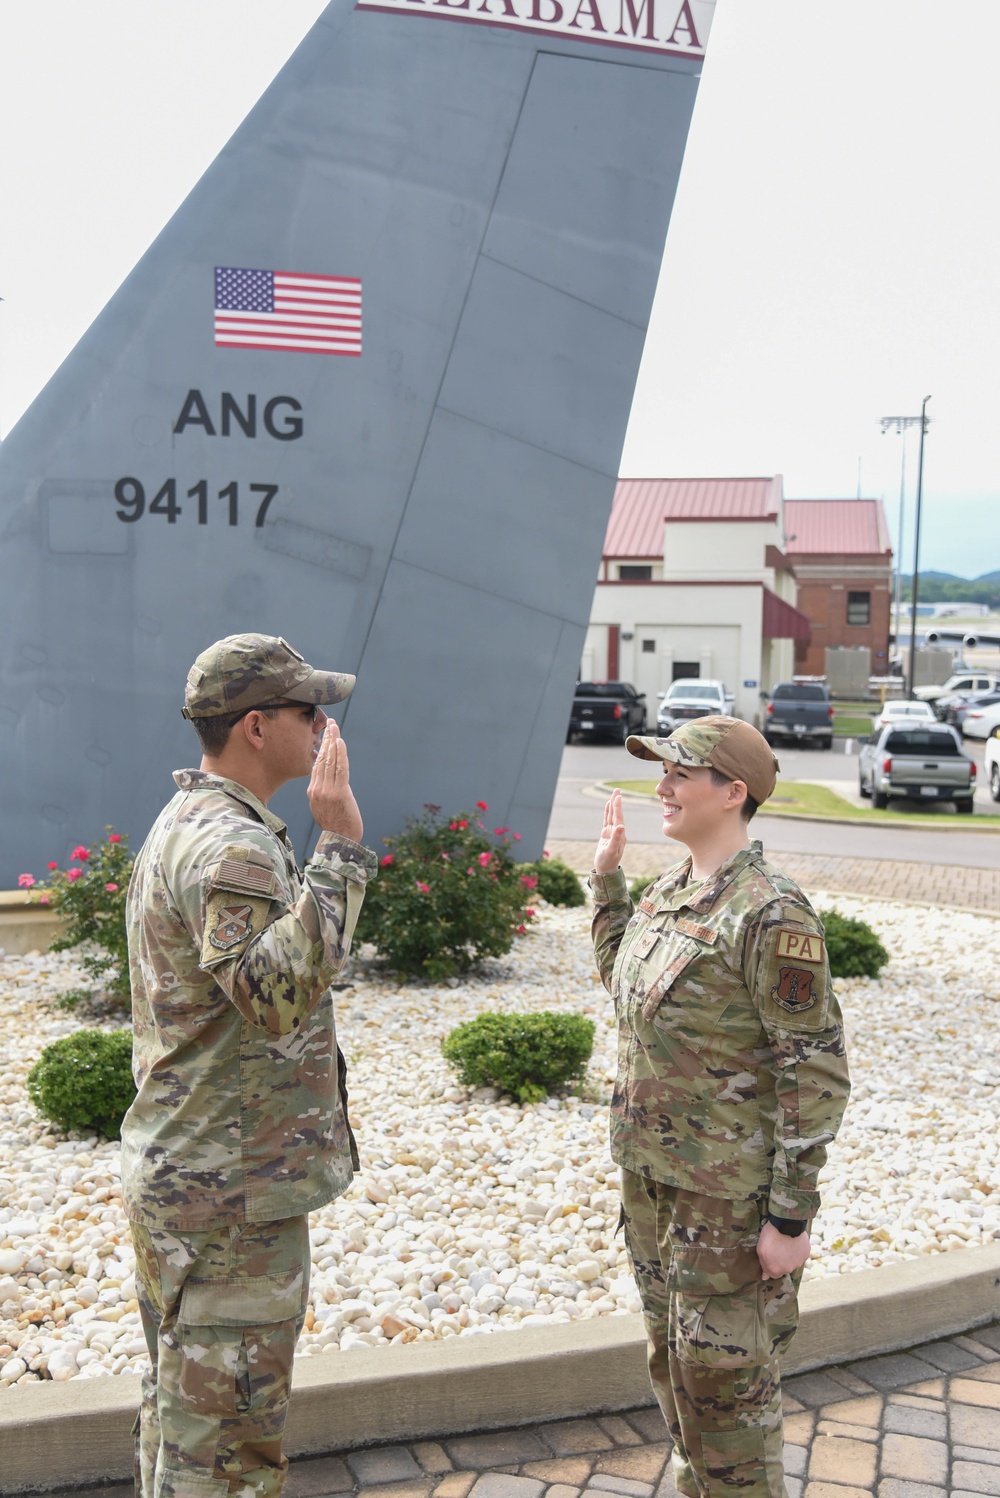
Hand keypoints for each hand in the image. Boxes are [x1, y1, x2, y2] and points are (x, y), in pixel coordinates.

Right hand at [308, 720, 362, 840]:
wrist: (340, 843)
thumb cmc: (336, 826)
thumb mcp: (323, 807)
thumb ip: (324, 792)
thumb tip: (327, 778)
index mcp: (312, 792)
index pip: (316, 764)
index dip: (321, 747)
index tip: (325, 734)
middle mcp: (317, 790)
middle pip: (321, 759)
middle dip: (326, 739)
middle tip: (329, 723)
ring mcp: (327, 791)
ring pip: (329, 761)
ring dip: (333, 742)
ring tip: (334, 727)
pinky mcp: (339, 794)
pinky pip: (339, 769)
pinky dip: (340, 754)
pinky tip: (340, 742)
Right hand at [594, 788, 626, 874]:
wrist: (605, 870)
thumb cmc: (608, 862)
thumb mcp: (612, 851)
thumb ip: (616, 838)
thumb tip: (621, 826)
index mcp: (620, 835)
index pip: (618, 818)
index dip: (617, 807)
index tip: (618, 796)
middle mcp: (617, 832)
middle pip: (616, 814)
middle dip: (616, 802)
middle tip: (617, 790)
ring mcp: (612, 833)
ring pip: (611, 816)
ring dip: (612, 805)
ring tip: (614, 794)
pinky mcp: (606, 834)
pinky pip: (607, 820)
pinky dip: (607, 813)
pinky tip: (607, 806)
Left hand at [756, 1219, 810, 1278]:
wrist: (786, 1224)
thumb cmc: (771, 1236)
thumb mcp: (760, 1250)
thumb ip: (763, 1264)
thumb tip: (765, 1276)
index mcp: (776, 1270)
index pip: (772, 1274)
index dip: (770, 1265)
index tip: (770, 1257)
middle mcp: (788, 1269)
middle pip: (783, 1268)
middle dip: (780, 1260)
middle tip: (777, 1248)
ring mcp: (798, 1262)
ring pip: (792, 1262)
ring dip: (789, 1256)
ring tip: (785, 1243)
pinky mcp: (806, 1254)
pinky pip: (800, 1255)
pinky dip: (797, 1250)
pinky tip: (793, 1241)